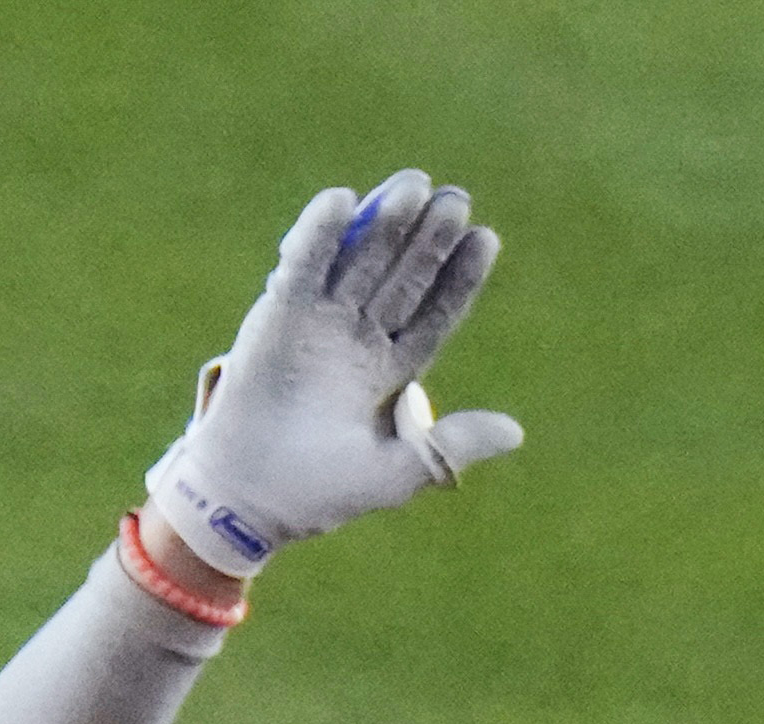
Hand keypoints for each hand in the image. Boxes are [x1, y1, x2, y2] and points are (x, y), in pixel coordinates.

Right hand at [144, 172, 524, 583]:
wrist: (247, 497)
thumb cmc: (320, 493)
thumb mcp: (394, 474)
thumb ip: (449, 448)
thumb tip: (516, 433)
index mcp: (393, 370)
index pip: (436, 312)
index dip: (460, 277)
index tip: (485, 239)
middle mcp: (360, 337)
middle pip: (403, 276)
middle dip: (429, 238)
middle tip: (455, 199)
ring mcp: (319, 320)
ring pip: (359, 259)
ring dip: (384, 223)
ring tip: (413, 186)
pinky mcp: (277, 314)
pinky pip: (303, 265)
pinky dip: (318, 234)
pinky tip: (343, 200)